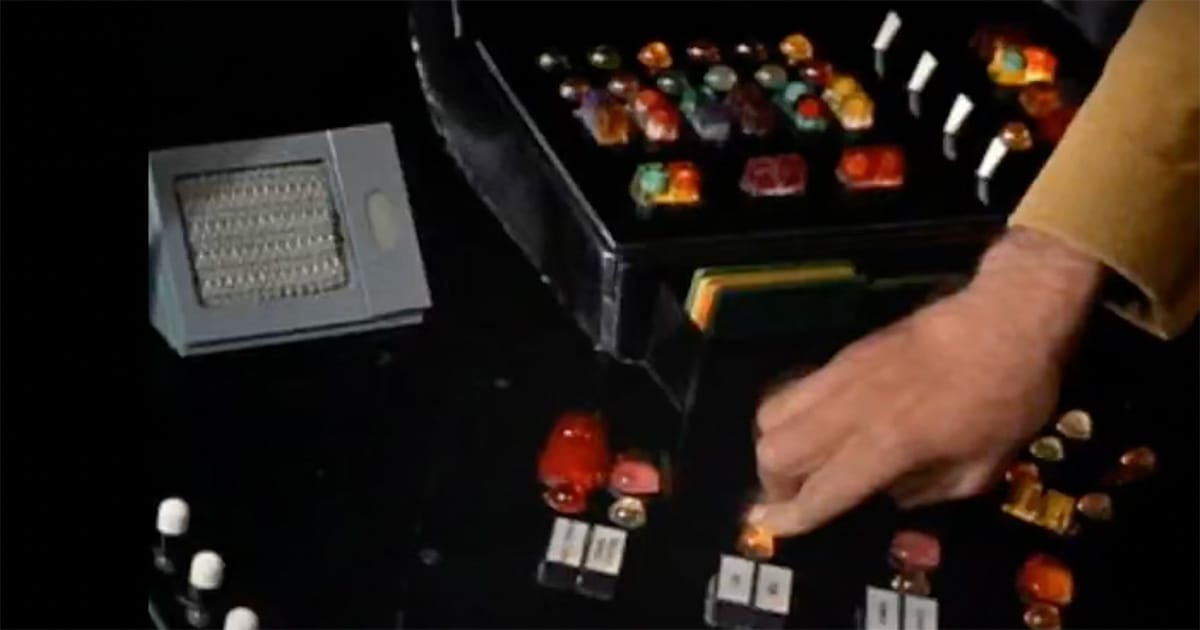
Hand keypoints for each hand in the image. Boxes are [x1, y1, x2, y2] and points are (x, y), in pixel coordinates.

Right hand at [748, 228, 1103, 535]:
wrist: (1003, 320)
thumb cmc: (1005, 398)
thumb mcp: (982, 467)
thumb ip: (927, 491)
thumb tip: (888, 493)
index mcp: (889, 444)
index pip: (820, 490)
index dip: (790, 518)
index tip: (768, 529)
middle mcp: (851, 411)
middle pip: (775, 451)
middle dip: (774, 483)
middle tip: (795, 496)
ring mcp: (841, 376)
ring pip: (772, 414)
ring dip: (776, 447)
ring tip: (801, 461)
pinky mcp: (843, 356)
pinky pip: (794, 389)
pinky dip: (791, 416)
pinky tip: (820, 425)